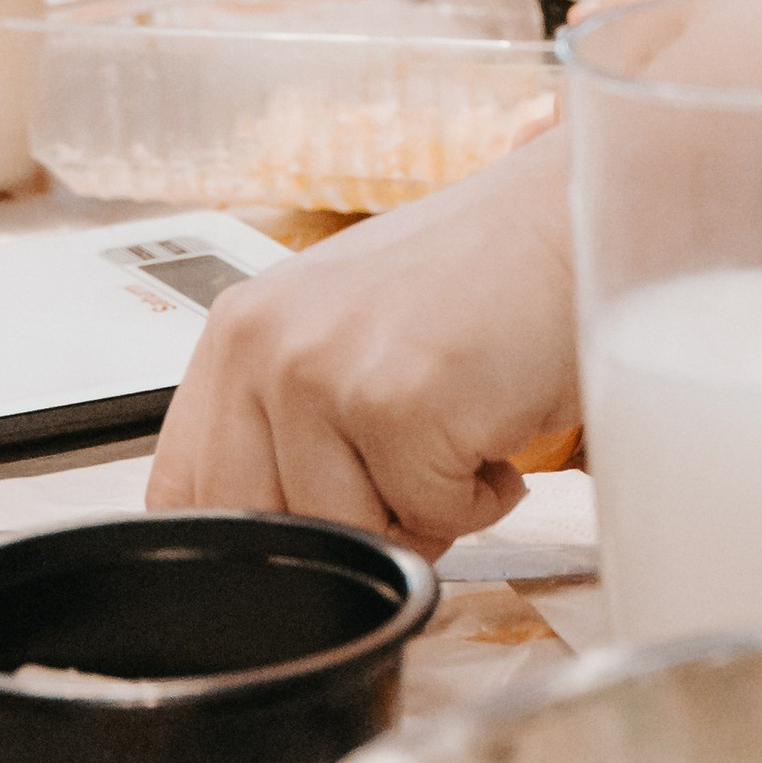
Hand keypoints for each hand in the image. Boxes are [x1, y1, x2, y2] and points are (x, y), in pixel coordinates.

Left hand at [148, 127, 578, 553]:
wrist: (577, 215)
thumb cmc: (483, 277)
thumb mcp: (349, 332)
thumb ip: (287, 421)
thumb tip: (270, 547)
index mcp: (238, 331)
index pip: (184, 497)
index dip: (255, 543)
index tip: (318, 538)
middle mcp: (264, 345)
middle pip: (265, 535)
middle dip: (352, 531)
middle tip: (415, 469)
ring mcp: (325, 372)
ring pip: (351, 539)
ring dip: (426, 512)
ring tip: (463, 426)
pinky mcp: (397, 403)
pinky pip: (434, 520)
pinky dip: (483, 496)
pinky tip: (499, 419)